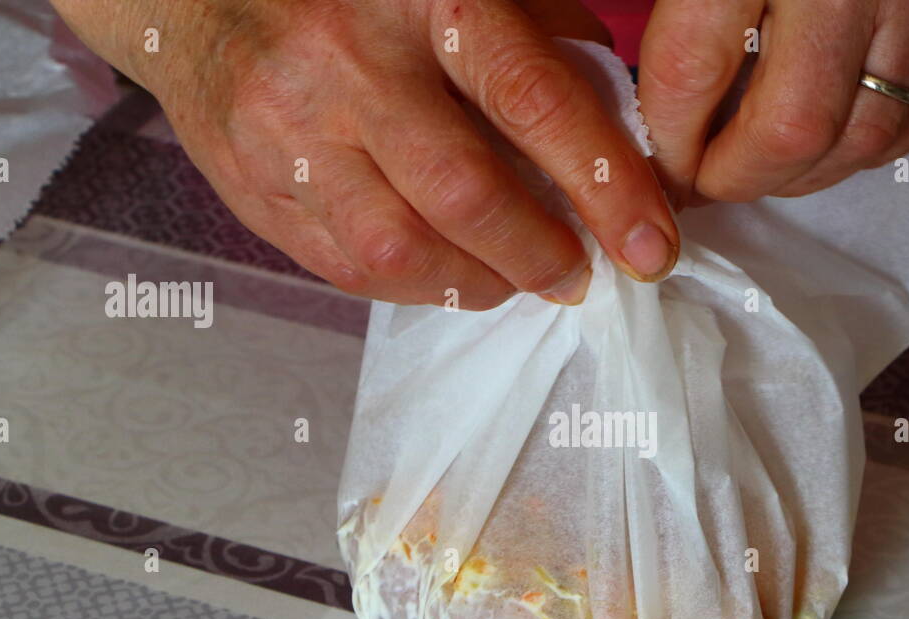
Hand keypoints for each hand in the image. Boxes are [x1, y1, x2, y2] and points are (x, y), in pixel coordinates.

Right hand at [50, 0, 680, 307]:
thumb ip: (544, 40)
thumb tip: (620, 128)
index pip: (533, 100)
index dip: (604, 185)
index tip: (651, 248)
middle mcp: (352, 62)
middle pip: (468, 193)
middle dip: (542, 254)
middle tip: (578, 274)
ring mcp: (292, 132)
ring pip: (405, 249)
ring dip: (482, 282)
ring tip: (514, 275)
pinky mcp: (256, 190)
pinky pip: (352, 271)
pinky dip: (419, 288)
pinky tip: (448, 272)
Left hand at [637, 0, 908, 205]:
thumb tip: (657, 85)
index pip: (692, 69)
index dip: (668, 136)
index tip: (660, 158)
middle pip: (788, 129)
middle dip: (736, 176)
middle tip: (709, 178)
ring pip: (864, 137)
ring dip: (805, 173)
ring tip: (768, 164)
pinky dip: (881, 143)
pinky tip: (844, 137)